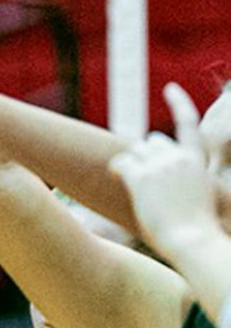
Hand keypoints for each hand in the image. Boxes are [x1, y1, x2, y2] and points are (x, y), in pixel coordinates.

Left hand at [109, 84, 222, 259]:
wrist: (193, 238)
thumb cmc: (202, 226)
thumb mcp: (209, 196)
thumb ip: (198, 181)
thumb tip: (191, 182)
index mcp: (198, 160)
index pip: (188, 123)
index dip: (179, 103)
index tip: (170, 89)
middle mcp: (179, 157)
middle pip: (154, 141)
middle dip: (146, 153)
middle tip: (143, 174)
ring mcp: (159, 167)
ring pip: (136, 151)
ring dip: (132, 162)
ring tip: (136, 182)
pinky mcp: (141, 179)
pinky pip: (121, 163)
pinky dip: (118, 169)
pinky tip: (119, 177)